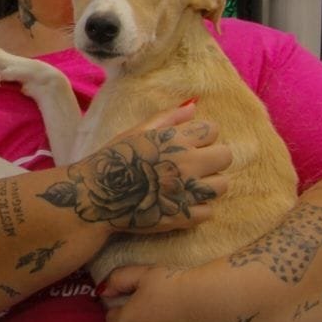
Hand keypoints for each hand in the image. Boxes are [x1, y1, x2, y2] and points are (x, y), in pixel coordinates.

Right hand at [38, 104, 230, 234]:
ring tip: (189, 187)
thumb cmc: (114, 159)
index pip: (213, 130)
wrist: (96, 196)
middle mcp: (187, 163)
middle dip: (213, 159)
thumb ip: (168, 117)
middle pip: (225, 156)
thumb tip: (194, 105)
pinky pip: (209, 211)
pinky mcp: (185, 217)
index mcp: (176, 139)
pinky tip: (181, 205)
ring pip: (222, 185)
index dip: (203, 136)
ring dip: (209, 185)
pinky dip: (197, 210)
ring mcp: (187, 191)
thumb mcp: (137, 131)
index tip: (190, 144)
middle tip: (195, 166)